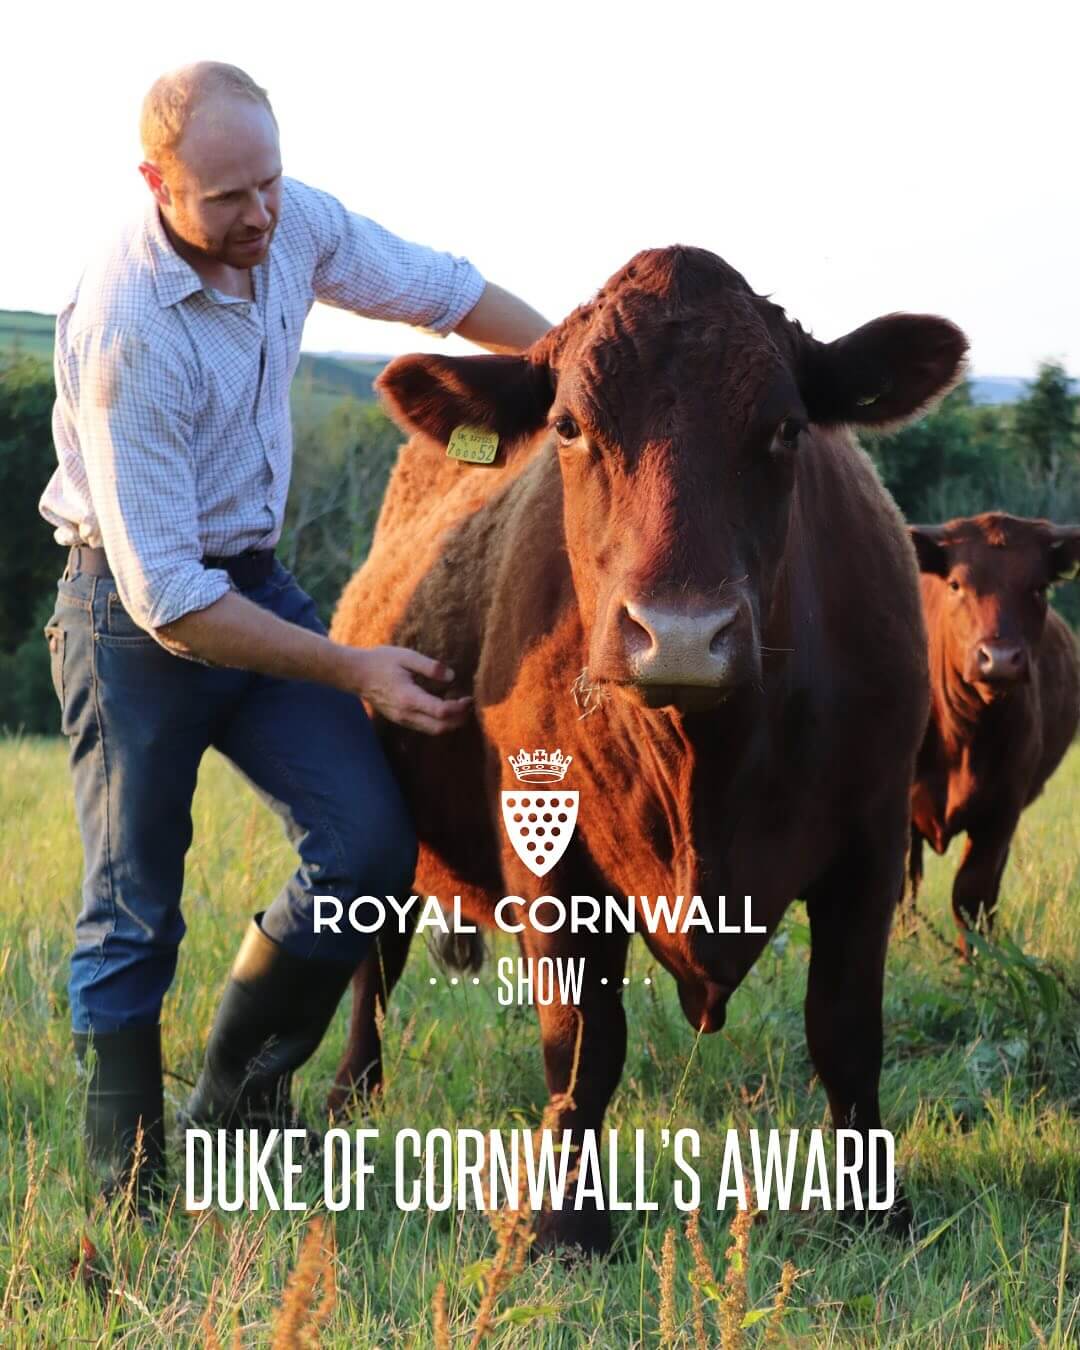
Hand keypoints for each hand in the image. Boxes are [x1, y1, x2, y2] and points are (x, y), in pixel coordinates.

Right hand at [351, 646, 472, 734]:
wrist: (357, 674)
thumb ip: (431, 667)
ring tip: (460, 708)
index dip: (459, 708)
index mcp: (409, 698)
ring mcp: (402, 719)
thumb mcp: (407, 656)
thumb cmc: (382, 662)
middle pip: (440, 728)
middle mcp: (406, 714)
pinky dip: (439, 723)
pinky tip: (444, 709)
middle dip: (459, 720)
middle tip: (469, 705)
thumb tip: (451, 676)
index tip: (468, 698)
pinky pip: (424, 727)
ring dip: (450, 723)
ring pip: (433, 731)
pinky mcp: (400, 720)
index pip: (442, 712)